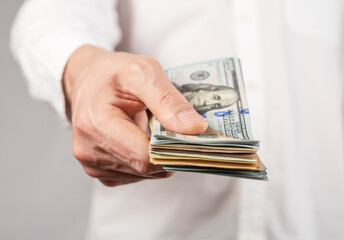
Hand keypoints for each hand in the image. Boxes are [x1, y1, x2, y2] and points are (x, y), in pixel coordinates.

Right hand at [63, 45, 207, 186]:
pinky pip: (133, 176)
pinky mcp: (98, 170)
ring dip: (157, 157)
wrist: (88, 80)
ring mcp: (91, 164)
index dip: (173, 149)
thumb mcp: (143, 72)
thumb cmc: (113, 74)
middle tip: (179, 131)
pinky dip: (146, 161)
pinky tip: (142, 140)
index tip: (193, 136)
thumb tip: (196, 129)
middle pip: (145, 168)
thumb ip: (168, 100)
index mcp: (95, 123)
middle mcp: (88, 149)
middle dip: (168, 152)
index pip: (144, 156)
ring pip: (142, 175)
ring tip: (155, 131)